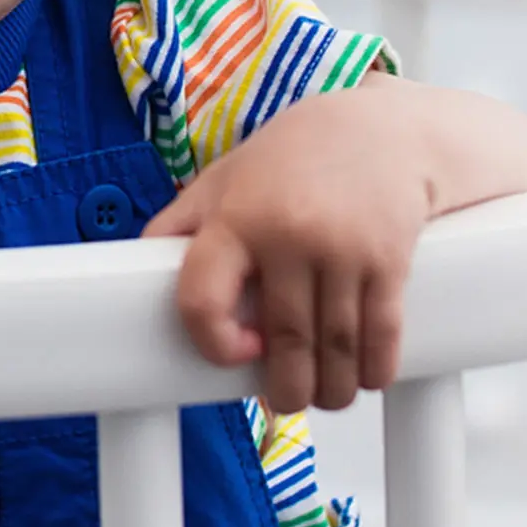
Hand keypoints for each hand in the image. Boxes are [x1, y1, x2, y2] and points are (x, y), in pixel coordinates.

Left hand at [143, 82, 429, 412]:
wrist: (377, 129)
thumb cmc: (291, 158)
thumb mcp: (224, 179)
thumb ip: (182, 225)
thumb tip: (137, 274)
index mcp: (235, 216)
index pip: (202, 298)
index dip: (213, 341)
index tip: (237, 351)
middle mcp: (287, 234)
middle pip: (284, 343)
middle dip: (288, 390)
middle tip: (287, 397)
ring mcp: (342, 249)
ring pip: (336, 352)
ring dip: (332, 390)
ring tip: (326, 393)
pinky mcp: (389, 260)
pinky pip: (382, 337)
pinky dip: (374, 371)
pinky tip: (364, 374)